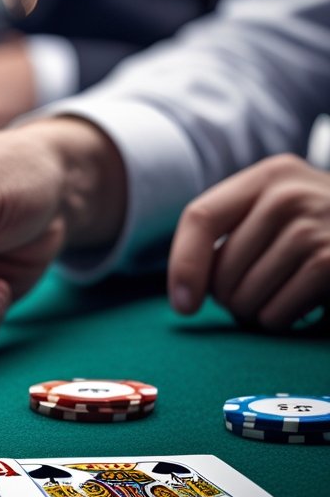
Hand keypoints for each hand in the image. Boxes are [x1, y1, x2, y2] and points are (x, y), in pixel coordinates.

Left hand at [169, 154, 329, 329]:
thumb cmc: (322, 229)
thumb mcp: (279, 211)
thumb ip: (232, 232)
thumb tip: (184, 293)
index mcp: (269, 175)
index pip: (201, 216)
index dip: (183, 264)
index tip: (181, 305)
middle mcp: (291, 193)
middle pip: (222, 267)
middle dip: (228, 296)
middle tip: (251, 294)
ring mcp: (318, 226)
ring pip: (245, 295)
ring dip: (253, 311)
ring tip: (277, 297)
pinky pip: (276, 312)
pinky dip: (278, 320)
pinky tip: (298, 305)